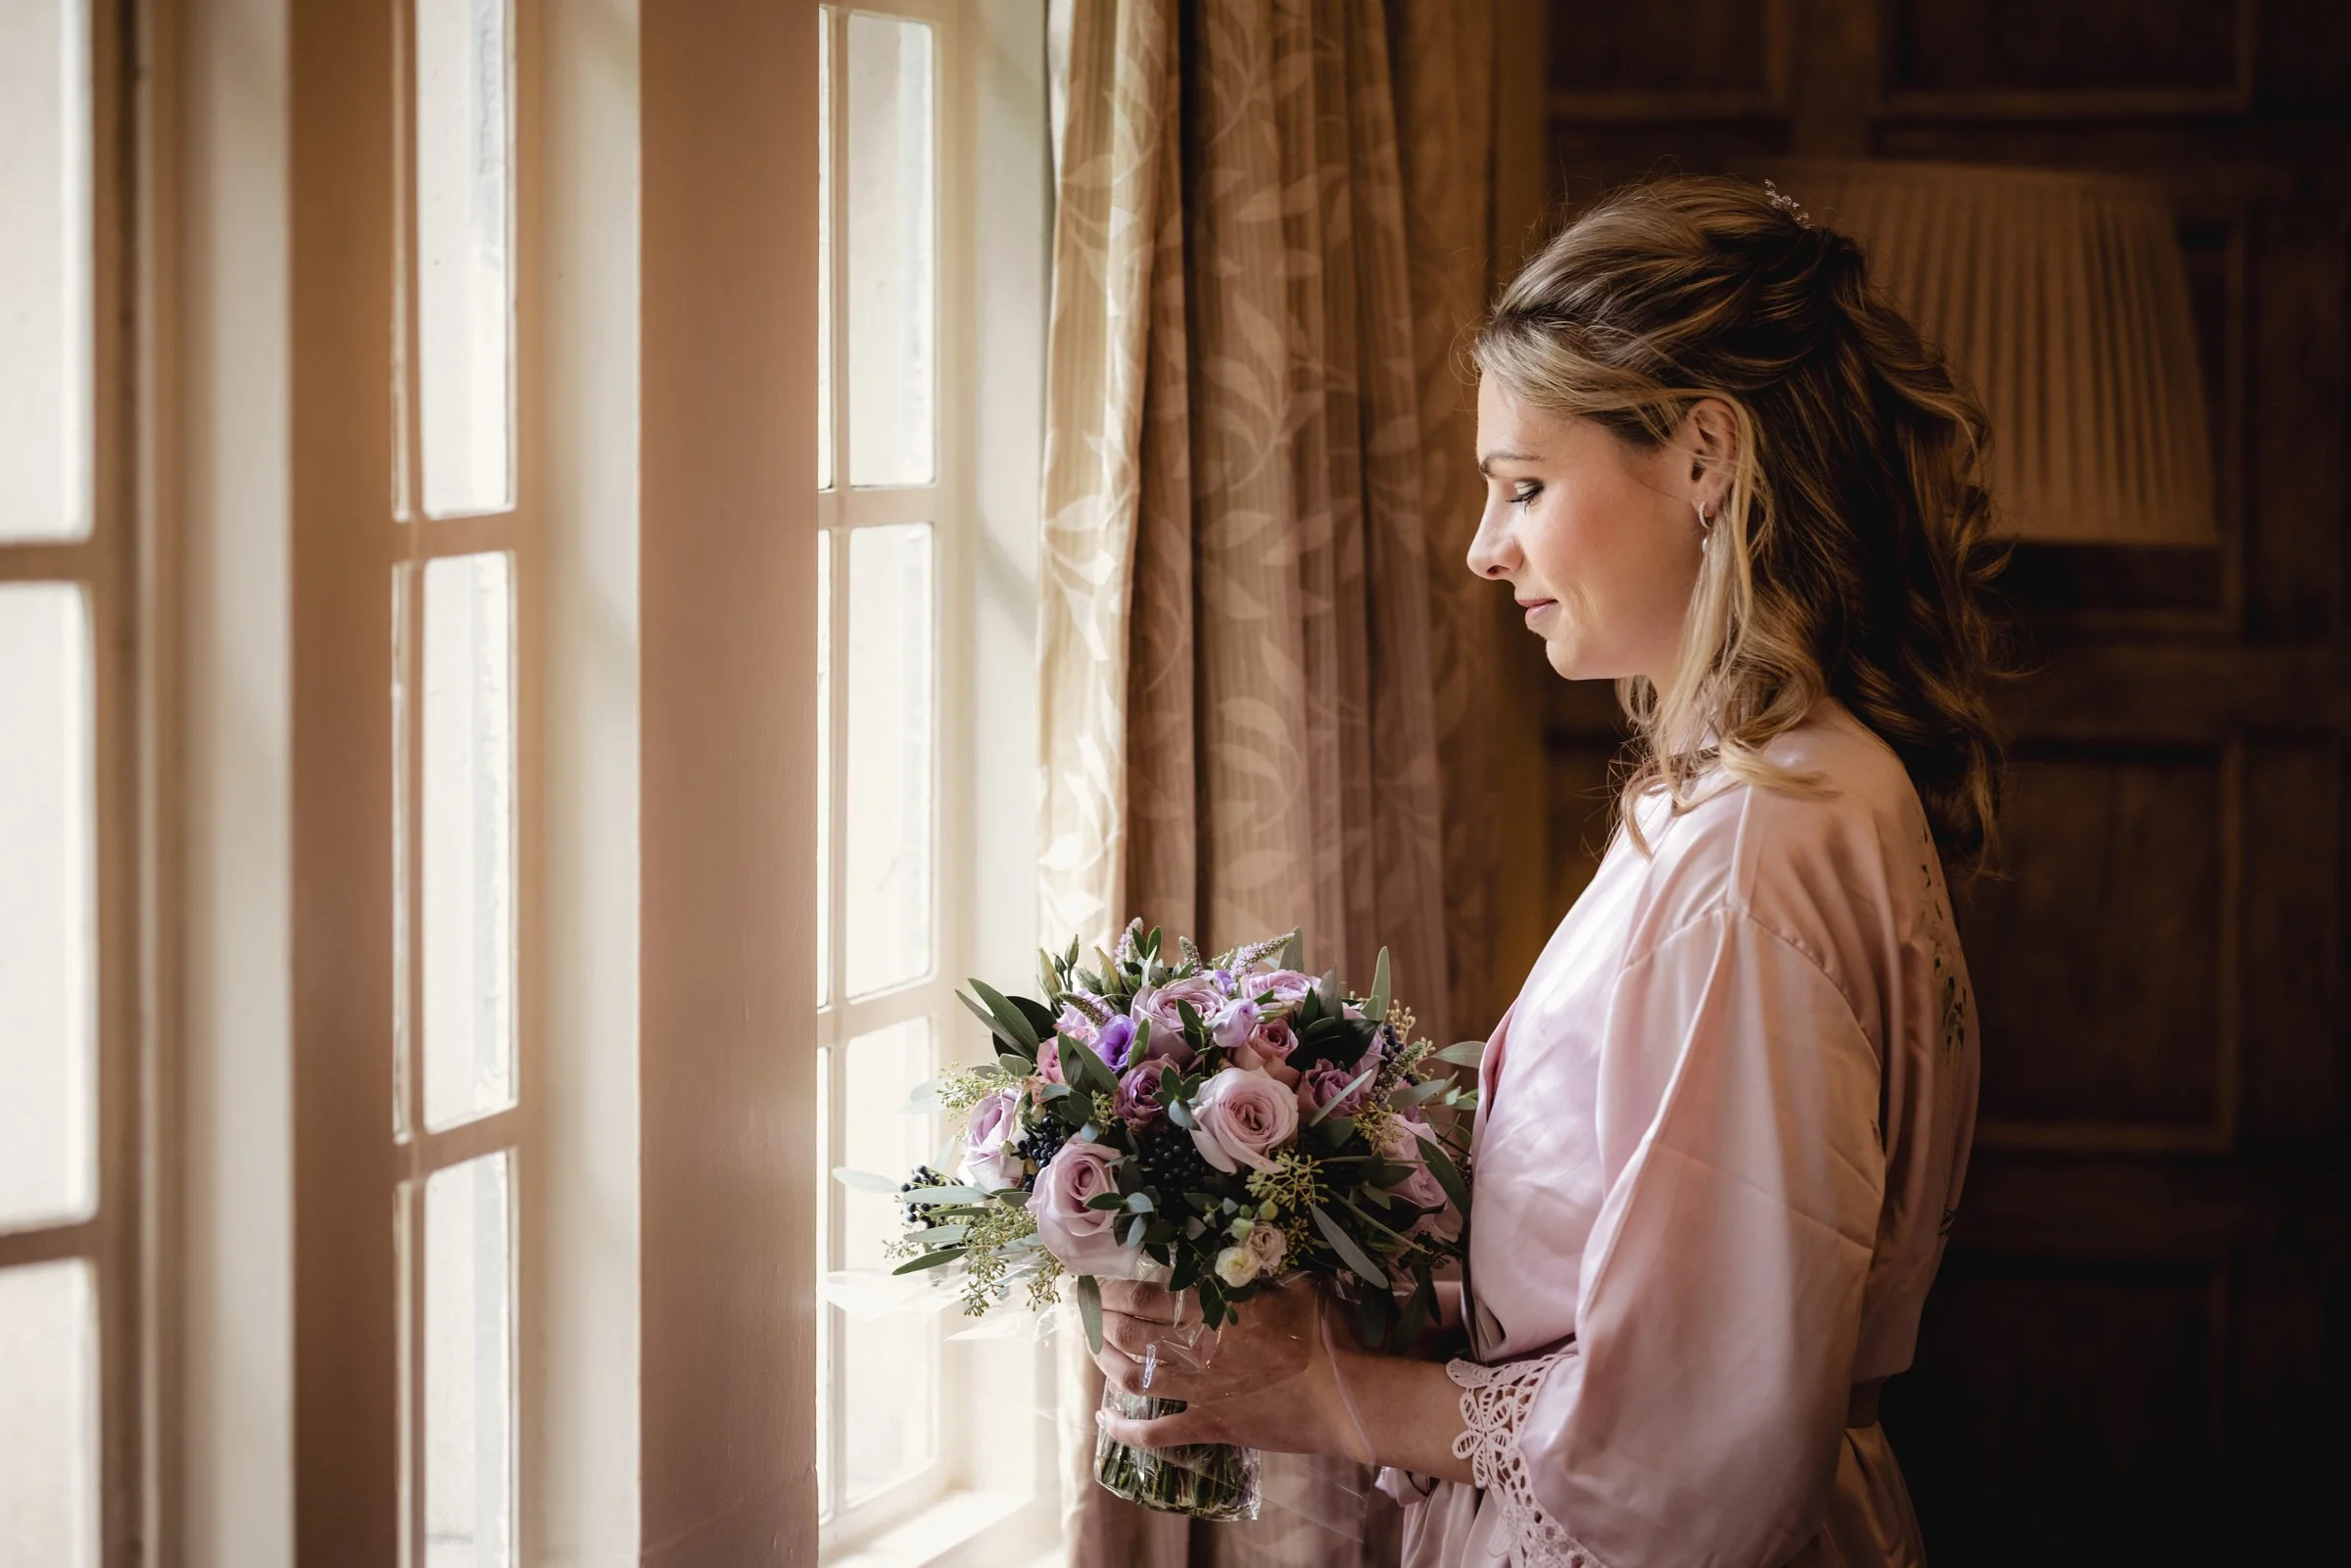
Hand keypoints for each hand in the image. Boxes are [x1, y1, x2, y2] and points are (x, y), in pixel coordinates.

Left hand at [1090, 1275, 1371, 1459]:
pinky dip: (1124, 1430)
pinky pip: (1156, 1434)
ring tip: (1093, 1347)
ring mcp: (1198, 1392)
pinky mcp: (1209, 1427)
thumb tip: (1254, 1248)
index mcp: (1213, 1309)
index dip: (1108, 1288)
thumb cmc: (1328, 1334)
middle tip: (1085, 1309)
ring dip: (1104, 1361)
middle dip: (1097, 1319)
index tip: (1089, 1279)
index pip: (1141, 1295)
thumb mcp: (1299, 1283)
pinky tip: (1103, 1420)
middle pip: (1126, 1333)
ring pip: (1131, 1377)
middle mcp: (1195, 1350)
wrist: (1347, 1397)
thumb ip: (1266, 1269)